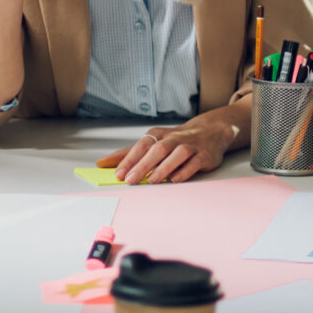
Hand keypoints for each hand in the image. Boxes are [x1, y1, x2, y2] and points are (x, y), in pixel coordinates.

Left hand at [100, 117, 239, 183]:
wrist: (209, 132)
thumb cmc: (175, 140)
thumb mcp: (151, 142)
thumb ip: (128, 153)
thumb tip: (103, 163)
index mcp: (158, 135)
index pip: (141, 146)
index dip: (129, 160)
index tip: (118, 174)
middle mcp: (173, 139)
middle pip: (156, 150)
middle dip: (142, 165)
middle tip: (130, 180)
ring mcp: (189, 147)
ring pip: (176, 155)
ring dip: (163, 168)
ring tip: (151, 180)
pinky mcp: (203, 156)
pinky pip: (193, 163)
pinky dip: (183, 171)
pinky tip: (174, 180)